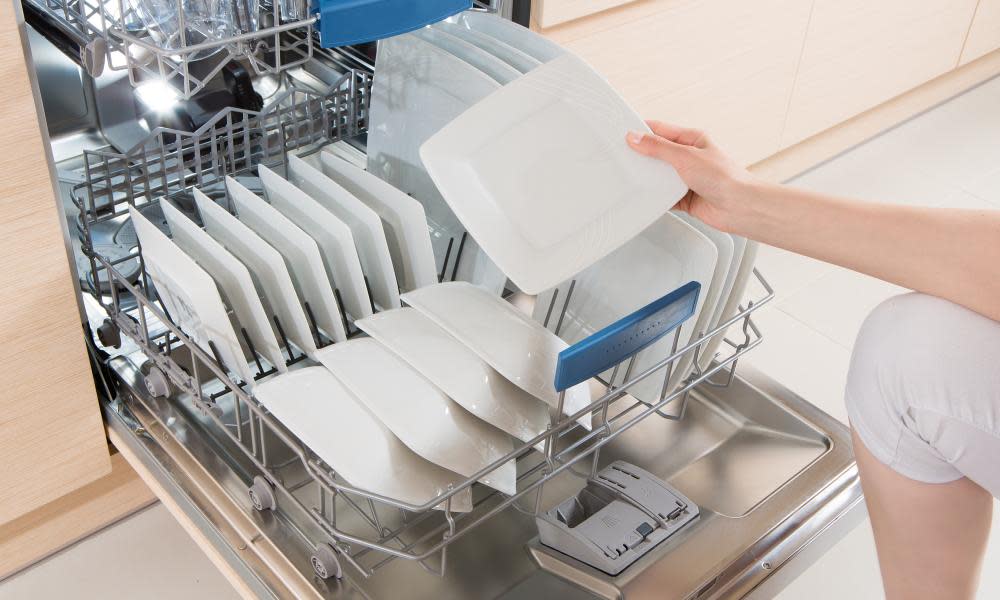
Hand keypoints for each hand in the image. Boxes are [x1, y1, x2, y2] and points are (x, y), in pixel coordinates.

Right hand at [626, 121, 758, 233]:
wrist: (739, 207)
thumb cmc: (724, 177)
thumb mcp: (686, 156)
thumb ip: (658, 147)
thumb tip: (635, 137)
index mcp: (692, 139)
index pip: (660, 130)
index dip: (641, 131)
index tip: (622, 135)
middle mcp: (689, 158)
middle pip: (657, 153)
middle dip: (641, 157)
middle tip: (622, 158)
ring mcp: (686, 178)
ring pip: (659, 176)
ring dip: (648, 178)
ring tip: (631, 178)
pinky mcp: (684, 197)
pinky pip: (663, 196)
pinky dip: (654, 197)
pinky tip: (645, 197)